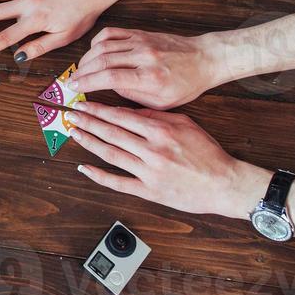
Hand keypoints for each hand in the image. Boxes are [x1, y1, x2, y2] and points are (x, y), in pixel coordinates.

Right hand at [66, 28, 223, 109]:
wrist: (204, 59)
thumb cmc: (186, 84)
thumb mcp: (161, 102)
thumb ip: (132, 96)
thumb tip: (107, 88)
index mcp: (150, 77)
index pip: (110, 78)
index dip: (88, 83)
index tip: (74, 88)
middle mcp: (143, 56)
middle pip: (102, 60)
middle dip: (82, 72)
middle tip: (71, 81)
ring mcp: (141, 41)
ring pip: (103, 46)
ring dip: (86, 58)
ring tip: (80, 70)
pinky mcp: (140, 33)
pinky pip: (111, 33)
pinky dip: (97, 42)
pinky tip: (94, 53)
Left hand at [67, 102, 270, 218]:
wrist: (224, 183)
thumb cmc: (207, 152)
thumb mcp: (185, 123)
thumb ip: (155, 116)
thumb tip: (128, 110)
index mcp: (160, 130)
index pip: (120, 116)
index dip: (98, 109)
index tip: (83, 103)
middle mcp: (151, 150)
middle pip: (111, 133)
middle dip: (88, 121)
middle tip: (70, 114)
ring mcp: (149, 172)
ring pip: (111, 154)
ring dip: (89, 142)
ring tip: (74, 132)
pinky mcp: (149, 191)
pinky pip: (118, 183)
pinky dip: (99, 175)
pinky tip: (84, 167)